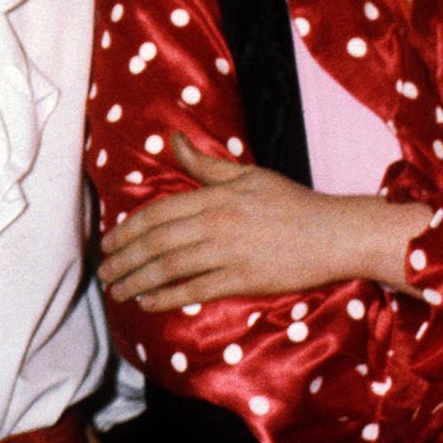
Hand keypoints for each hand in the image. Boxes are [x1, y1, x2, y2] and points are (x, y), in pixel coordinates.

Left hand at [99, 134, 428, 311]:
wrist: (338, 233)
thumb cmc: (293, 203)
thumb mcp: (248, 175)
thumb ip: (204, 164)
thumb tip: (172, 138)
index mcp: (215, 197)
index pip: (157, 214)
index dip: (127, 230)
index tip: (108, 244)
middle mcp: (217, 223)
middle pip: (156, 243)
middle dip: (123, 259)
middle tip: (104, 272)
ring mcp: (230, 253)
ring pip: (170, 268)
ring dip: (137, 281)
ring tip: (116, 291)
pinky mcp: (244, 279)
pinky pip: (195, 290)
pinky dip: (166, 298)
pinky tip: (147, 303)